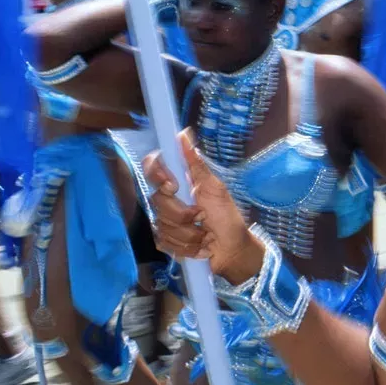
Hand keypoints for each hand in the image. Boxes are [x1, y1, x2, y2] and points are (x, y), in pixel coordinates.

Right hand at [144, 130, 261, 283]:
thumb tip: (183, 134)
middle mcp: (167, 200)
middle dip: (185, 213)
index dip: (158, 175)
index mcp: (179, 183)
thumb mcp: (215, 188)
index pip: (152, 169)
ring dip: (190, 233)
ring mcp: (164, 221)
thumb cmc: (227, 217)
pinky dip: (188, 247)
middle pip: (157, 201)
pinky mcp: (165, 242)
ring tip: (206, 234)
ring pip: (162, 225)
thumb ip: (196, 164)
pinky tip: (200, 247)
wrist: (232, 250)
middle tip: (203, 216)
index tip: (174, 185)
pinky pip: (165, 243)